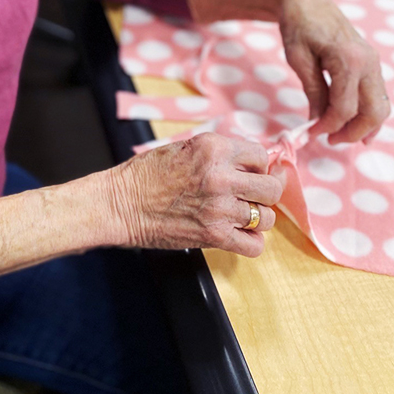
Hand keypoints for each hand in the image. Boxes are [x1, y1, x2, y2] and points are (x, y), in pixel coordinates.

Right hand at [108, 132, 283, 257]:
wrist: (122, 203)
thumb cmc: (147, 174)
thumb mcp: (186, 148)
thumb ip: (219, 154)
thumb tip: (252, 163)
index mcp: (213, 148)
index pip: (261, 155)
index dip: (257, 166)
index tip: (250, 173)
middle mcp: (221, 176)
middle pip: (271, 187)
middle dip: (265, 192)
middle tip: (252, 195)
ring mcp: (220, 208)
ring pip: (266, 217)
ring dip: (257, 218)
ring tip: (240, 215)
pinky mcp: (214, 236)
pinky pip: (255, 245)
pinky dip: (251, 242)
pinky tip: (238, 234)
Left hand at [278, 0, 389, 144]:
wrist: (308, 3)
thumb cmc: (298, 27)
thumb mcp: (298, 60)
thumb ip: (313, 92)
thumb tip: (319, 123)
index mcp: (348, 59)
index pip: (344, 108)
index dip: (328, 126)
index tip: (310, 133)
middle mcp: (369, 63)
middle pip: (373, 112)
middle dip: (353, 132)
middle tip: (330, 140)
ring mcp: (374, 63)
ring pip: (381, 107)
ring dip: (364, 127)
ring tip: (341, 136)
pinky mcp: (372, 65)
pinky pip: (377, 96)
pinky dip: (368, 113)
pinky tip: (354, 124)